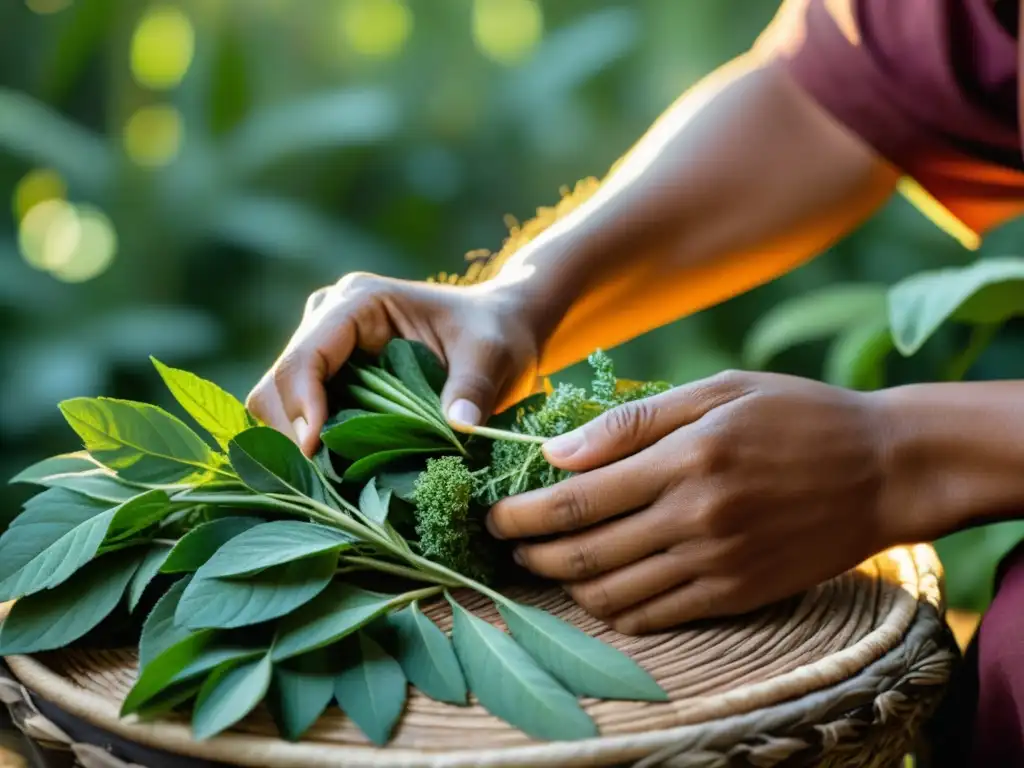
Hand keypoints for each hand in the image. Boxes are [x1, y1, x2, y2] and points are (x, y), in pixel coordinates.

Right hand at [246, 273, 543, 454]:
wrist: (499, 330)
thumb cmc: (495, 334)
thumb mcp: (491, 356)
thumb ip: (472, 388)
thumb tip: (458, 426)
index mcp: (358, 302)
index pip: (306, 357)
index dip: (301, 406)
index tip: (316, 451)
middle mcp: (327, 318)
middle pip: (278, 383)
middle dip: (294, 433)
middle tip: (328, 480)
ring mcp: (324, 348)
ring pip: (278, 403)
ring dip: (300, 443)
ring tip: (338, 479)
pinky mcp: (330, 377)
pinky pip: (299, 416)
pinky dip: (313, 447)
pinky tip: (343, 472)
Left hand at [486, 371, 908, 633]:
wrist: (883, 470)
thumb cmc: (796, 415)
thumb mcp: (718, 391)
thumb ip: (633, 423)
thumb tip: (555, 452)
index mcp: (684, 459)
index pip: (575, 500)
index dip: (520, 514)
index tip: (492, 514)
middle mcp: (695, 518)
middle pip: (584, 555)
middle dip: (529, 554)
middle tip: (508, 543)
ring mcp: (717, 563)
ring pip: (613, 595)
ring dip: (566, 586)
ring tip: (547, 566)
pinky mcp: (738, 594)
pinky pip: (657, 617)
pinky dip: (616, 610)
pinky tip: (602, 590)